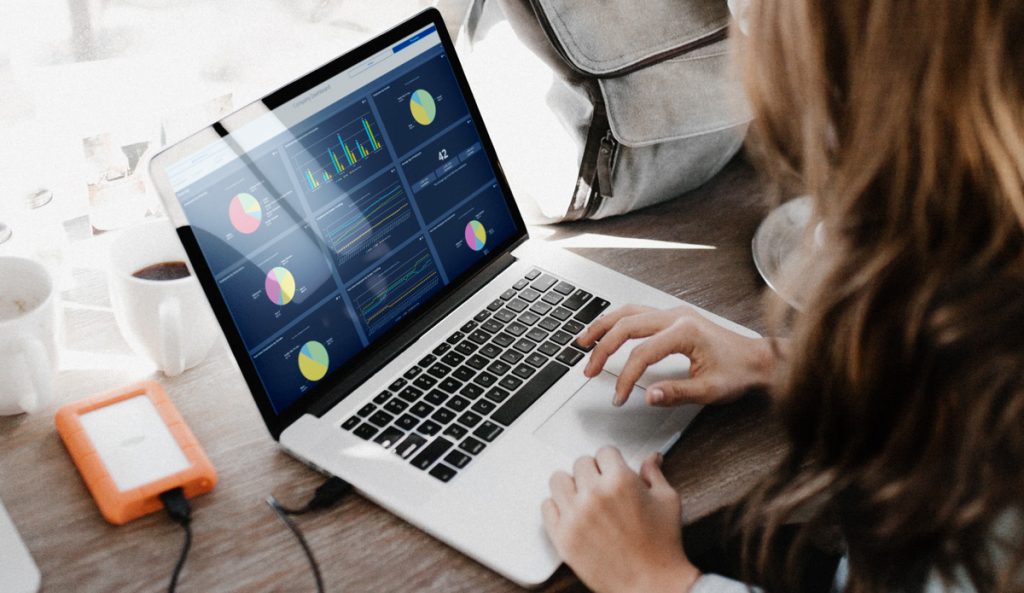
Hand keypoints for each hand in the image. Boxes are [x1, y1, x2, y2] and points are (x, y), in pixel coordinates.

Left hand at [542, 448, 700, 592]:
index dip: (611, 461)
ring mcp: (574, 515)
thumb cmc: (662, 546)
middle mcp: (594, 494)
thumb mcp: (667, 501)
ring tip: (583, 497)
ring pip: (558, 480)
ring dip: (571, 485)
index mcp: (620, 481)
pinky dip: (557, 507)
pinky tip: (572, 513)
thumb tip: (652, 458)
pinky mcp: (562, 536)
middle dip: (593, 472)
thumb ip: (654, 474)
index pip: (604, 451)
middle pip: (580, 463)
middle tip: (602, 487)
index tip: (613, 470)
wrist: (651, 584)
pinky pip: (547, 507)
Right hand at [577, 304, 777, 406]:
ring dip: (603, 327)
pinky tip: (606, 331)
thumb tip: (648, 395)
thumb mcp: (710, 390)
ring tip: (583, 342)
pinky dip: (617, 321)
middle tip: (589, 370)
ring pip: (628, 312)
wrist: (758, 359)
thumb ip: (677, 393)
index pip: (641, 353)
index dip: (625, 377)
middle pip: (627, 325)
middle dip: (603, 348)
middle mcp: (676, 316)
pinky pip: (637, 312)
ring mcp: (674, 313)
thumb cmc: (739, 372)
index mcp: (685, 332)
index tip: (619, 397)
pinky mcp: (674, 317)